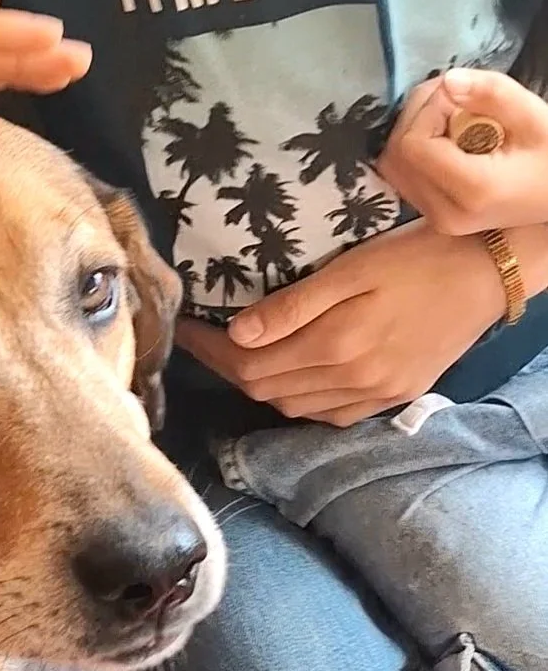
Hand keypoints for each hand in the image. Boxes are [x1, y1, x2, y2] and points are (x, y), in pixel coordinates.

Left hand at [175, 219, 503, 423]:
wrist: (487, 273)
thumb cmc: (418, 255)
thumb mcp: (353, 268)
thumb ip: (295, 305)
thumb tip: (237, 333)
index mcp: (337, 346)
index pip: (250, 362)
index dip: (210, 350)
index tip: (183, 329)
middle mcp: (352, 382)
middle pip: (265, 389)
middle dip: (227, 367)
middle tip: (203, 339)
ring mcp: (374, 396)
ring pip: (293, 407)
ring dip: (259, 386)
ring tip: (238, 355)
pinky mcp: (393, 398)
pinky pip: (329, 415)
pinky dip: (298, 401)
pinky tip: (290, 378)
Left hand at [379, 68, 547, 233]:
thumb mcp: (533, 117)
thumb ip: (492, 93)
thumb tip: (447, 81)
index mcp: (472, 190)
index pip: (413, 144)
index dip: (429, 110)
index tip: (461, 100)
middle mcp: (446, 213)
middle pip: (396, 154)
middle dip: (418, 116)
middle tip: (455, 100)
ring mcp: (438, 220)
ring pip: (393, 166)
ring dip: (414, 131)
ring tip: (453, 118)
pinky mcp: (434, 217)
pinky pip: (403, 177)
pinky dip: (416, 150)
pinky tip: (448, 139)